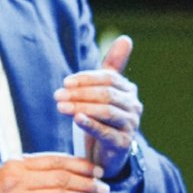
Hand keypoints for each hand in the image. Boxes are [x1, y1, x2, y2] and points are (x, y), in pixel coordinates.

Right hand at [0, 154, 108, 192]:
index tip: (97, 170)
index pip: (56, 160)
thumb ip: (34, 169)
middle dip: (88, 182)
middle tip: (104, 187)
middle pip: (62, 177)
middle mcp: (18, 179)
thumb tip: (69, 168)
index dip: (81, 165)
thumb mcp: (9, 174)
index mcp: (18, 164)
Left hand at [56, 35, 142, 177]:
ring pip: (107, 112)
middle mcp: (134, 107)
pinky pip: (107, 133)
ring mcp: (131, 126)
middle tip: (58, 95)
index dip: (87, 79)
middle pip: (107, 94)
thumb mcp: (105, 91)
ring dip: (82, 107)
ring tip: (61, 107)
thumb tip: (126, 38)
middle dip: (80, 93)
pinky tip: (77, 119)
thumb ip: (113, 66)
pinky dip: (91, 125)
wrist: (107, 154)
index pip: (109, 78)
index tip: (65, 82)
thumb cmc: (103, 119)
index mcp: (128, 91)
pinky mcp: (123, 144)